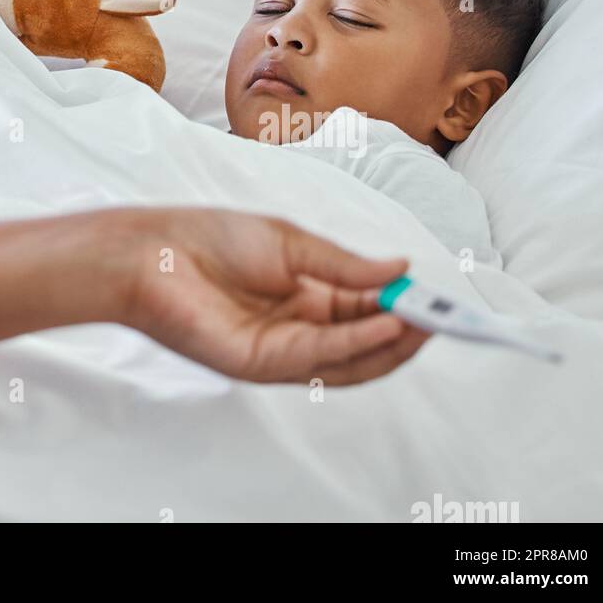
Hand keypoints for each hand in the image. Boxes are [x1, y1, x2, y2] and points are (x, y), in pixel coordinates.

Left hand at [119, 207, 429, 384]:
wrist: (156, 253)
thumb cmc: (211, 239)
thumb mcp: (290, 243)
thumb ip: (344, 265)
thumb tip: (401, 269)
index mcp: (306, 293)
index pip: (366, 306)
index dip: (403, 303)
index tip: (437, 298)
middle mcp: (299, 326)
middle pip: (365, 338)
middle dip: (408, 330)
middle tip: (447, 318)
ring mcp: (283, 348)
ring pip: (350, 359)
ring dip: (392, 343)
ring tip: (429, 322)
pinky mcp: (263, 363)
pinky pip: (320, 357)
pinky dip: (358, 344)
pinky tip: (388, 324)